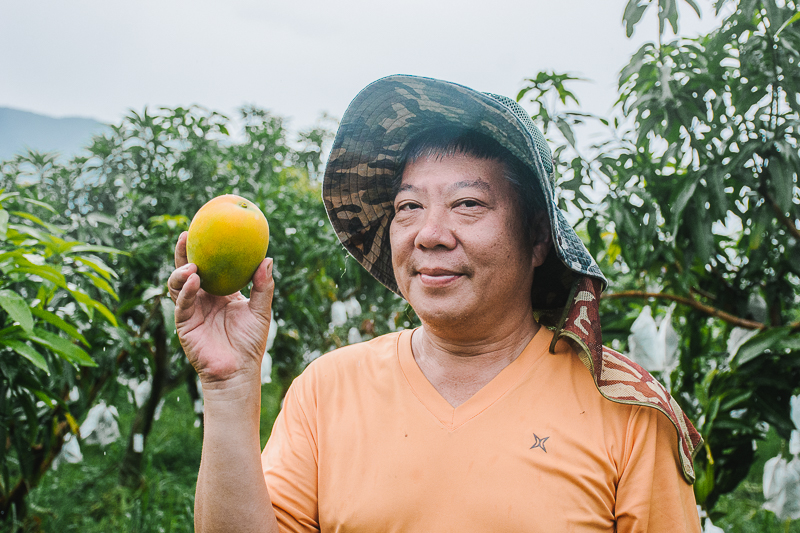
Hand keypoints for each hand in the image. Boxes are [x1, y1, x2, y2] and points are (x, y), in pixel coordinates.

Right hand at [168, 231, 273, 386]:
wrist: (239, 371)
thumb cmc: (251, 343)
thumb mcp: (261, 311)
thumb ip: (263, 286)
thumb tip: (267, 259)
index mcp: (220, 293)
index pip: (210, 265)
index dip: (206, 249)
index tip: (208, 229)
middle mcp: (203, 298)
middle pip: (188, 270)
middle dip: (184, 252)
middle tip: (187, 234)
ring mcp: (192, 309)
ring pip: (179, 285)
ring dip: (182, 272)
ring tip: (193, 265)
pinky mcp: (185, 323)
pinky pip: (182, 303)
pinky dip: (187, 291)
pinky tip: (194, 280)